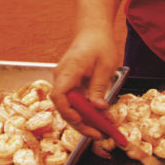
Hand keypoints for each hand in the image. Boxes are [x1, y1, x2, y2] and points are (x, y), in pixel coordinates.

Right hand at [51, 25, 118, 140]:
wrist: (93, 30)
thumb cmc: (99, 44)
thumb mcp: (105, 66)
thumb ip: (99, 87)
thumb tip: (98, 108)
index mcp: (69, 70)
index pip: (59, 95)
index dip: (68, 111)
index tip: (81, 120)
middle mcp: (62, 77)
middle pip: (64, 106)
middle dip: (80, 123)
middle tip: (98, 134)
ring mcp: (64, 80)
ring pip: (69, 106)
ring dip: (84, 120)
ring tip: (101, 130)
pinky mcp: (70, 83)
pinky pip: (74, 101)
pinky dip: (85, 111)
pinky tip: (99, 118)